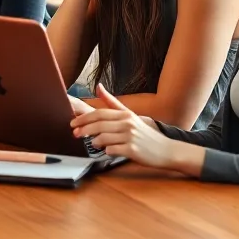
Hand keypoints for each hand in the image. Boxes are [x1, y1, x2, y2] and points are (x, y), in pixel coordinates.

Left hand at [69, 84, 202, 174]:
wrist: (166, 150)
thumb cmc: (144, 134)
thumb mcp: (130, 115)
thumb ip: (112, 102)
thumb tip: (98, 86)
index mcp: (125, 115)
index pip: (99, 113)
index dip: (83, 118)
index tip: (73, 123)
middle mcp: (127, 124)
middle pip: (98, 125)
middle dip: (83, 130)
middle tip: (75, 134)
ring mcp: (130, 137)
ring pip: (103, 138)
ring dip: (95, 142)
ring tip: (94, 143)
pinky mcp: (132, 150)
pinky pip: (112, 150)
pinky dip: (106, 151)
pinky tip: (108, 151)